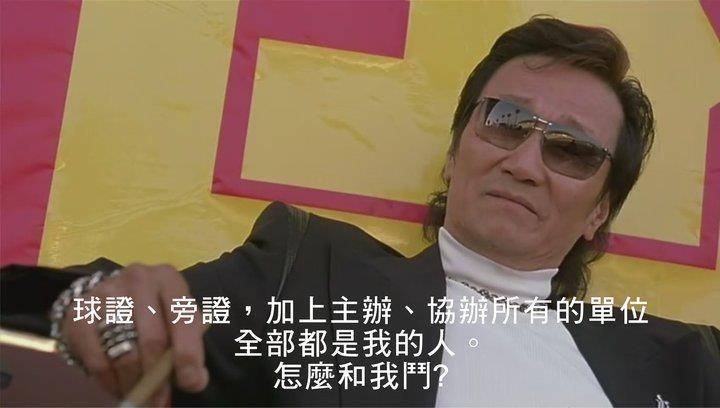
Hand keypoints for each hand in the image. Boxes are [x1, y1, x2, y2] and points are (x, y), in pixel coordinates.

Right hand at [61, 264, 207, 405]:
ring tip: (139, 397)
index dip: (188, 354)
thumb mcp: (176, 319)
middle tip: (159, 402)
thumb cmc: (154, 311)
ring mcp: (106, 293)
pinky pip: (96, 358)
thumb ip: (189, 347)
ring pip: (123, 352)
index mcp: (169, 279)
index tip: (190, 383)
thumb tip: (195, 381)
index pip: (183, 319)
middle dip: (157, 378)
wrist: (111, 294)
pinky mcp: (80, 312)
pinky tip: (117, 388)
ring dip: (133, 383)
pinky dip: (108, 381)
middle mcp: (138, 279)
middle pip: (152, 339)